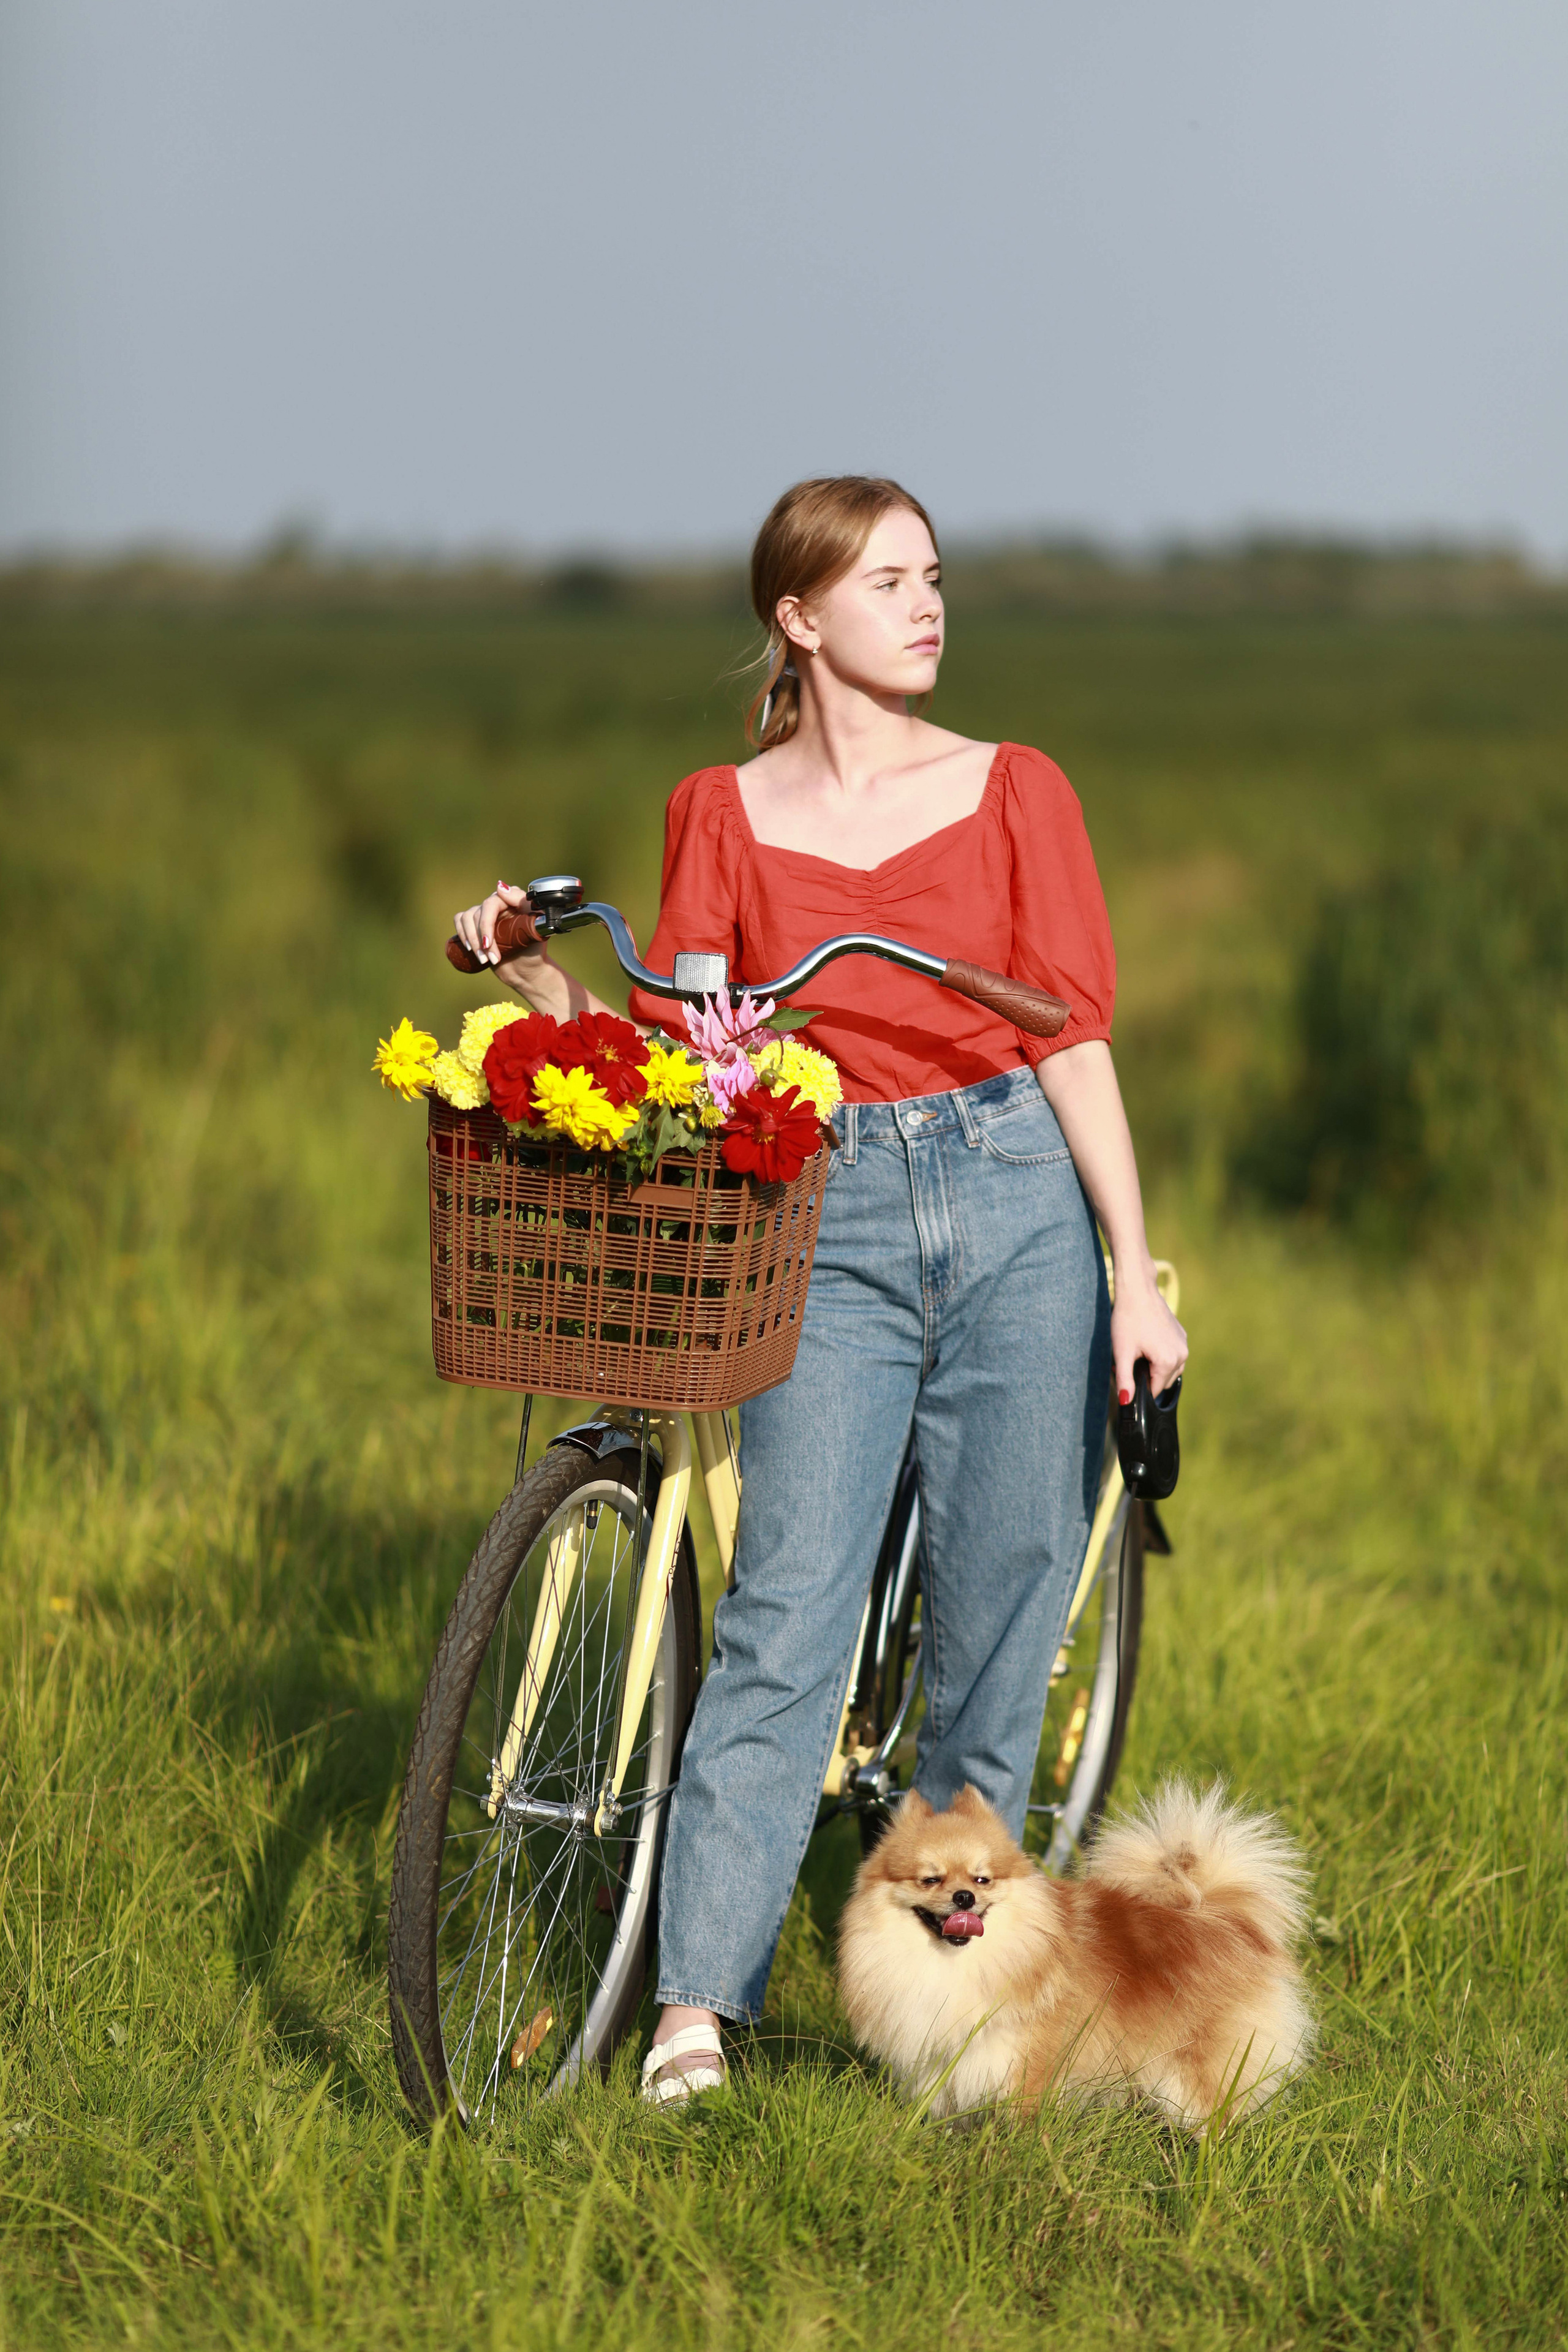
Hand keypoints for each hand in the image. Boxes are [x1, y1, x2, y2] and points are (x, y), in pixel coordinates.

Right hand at [452, 880, 542, 979]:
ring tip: (483, 959)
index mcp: (513, 900)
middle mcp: (498, 903)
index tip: (488, 944)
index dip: (486, 924)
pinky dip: (462, 934)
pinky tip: (469, 949)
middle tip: (491, 959)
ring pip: (466, 918)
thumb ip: (525, 905)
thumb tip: (500, 888)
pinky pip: (460, 921)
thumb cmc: (534, 950)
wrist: (527, 970)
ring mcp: (486, 914)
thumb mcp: (536, 927)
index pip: (491, 904)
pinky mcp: (476, 926)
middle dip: (480, 939)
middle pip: (476, 914)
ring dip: (471, 940)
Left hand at [1111, 1271, 1186, 1403]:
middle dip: (1146, 1377)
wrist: (1138, 1290)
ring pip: (1170, 1369)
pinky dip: (1161, 1356)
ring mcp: (1184, 1344)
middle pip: (1163, 1381)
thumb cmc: (1128, 1319)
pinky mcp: (1182, 1335)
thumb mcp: (1122, 1352)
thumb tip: (1126, 1401)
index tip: (1126, 1374)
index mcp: (1168, 1361)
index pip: (1155, 1390)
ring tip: (1137, 1352)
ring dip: (1154, 1367)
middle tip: (1128, 1361)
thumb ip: (1125, 1380)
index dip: (1138, 1387)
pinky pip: (1173, 1355)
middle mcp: (1181, 1355)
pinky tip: (1146, 1343)